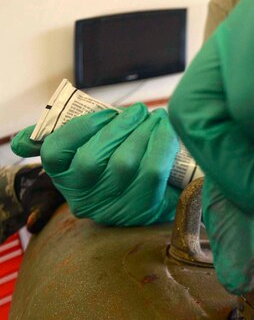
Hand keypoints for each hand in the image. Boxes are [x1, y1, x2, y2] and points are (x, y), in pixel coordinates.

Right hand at [11, 104, 180, 225]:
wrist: (161, 196)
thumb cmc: (119, 164)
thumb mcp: (87, 152)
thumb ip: (61, 139)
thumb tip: (20, 142)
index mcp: (64, 178)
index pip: (55, 153)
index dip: (81, 128)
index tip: (106, 113)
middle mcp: (85, 198)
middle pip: (92, 159)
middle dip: (119, 127)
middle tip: (140, 109)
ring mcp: (114, 208)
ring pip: (124, 163)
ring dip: (144, 133)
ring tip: (157, 117)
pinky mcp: (144, 210)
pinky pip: (153, 171)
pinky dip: (162, 145)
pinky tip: (167, 131)